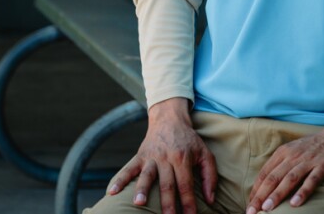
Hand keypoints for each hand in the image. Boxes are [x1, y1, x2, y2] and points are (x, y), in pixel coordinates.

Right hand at [107, 99, 216, 213]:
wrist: (169, 119)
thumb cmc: (189, 141)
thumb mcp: (205, 154)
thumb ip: (210, 176)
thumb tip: (211, 199)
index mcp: (183, 158)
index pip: (186, 184)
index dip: (188, 203)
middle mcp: (167, 158)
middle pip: (167, 184)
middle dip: (167, 204)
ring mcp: (152, 157)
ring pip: (147, 176)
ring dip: (142, 190)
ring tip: (139, 204)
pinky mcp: (140, 156)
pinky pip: (128, 169)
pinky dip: (120, 180)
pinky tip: (112, 192)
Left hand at [246, 127, 323, 212]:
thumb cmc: (317, 145)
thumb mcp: (295, 149)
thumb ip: (282, 163)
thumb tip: (267, 183)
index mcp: (284, 152)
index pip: (265, 173)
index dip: (256, 190)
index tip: (250, 204)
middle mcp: (294, 156)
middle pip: (274, 178)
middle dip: (261, 196)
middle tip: (251, 211)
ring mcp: (309, 160)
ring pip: (290, 179)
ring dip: (277, 194)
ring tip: (267, 209)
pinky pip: (312, 180)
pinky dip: (303, 192)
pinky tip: (295, 203)